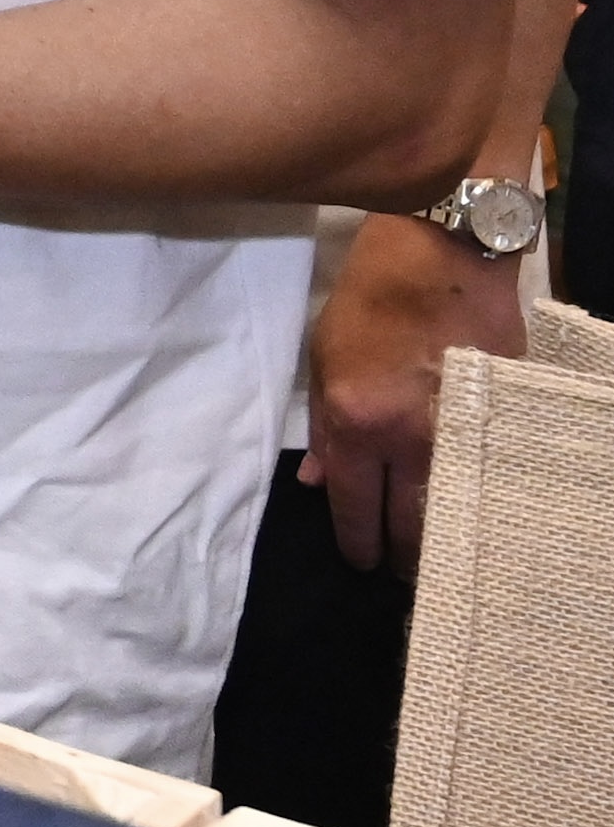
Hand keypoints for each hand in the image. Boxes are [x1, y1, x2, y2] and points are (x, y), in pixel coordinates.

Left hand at [304, 203, 527, 566]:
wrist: (445, 253)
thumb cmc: (370, 299)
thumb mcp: (323, 358)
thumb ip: (325, 428)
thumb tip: (319, 484)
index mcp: (361, 422)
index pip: (358, 507)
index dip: (358, 544)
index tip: (360, 563)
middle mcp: (416, 436)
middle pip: (414, 524)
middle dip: (405, 558)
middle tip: (401, 573)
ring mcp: (467, 428)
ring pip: (458, 507)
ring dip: (444, 537)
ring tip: (436, 557)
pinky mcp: (506, 415)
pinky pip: (491, 471)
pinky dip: (479, 494)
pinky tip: (473, 509)